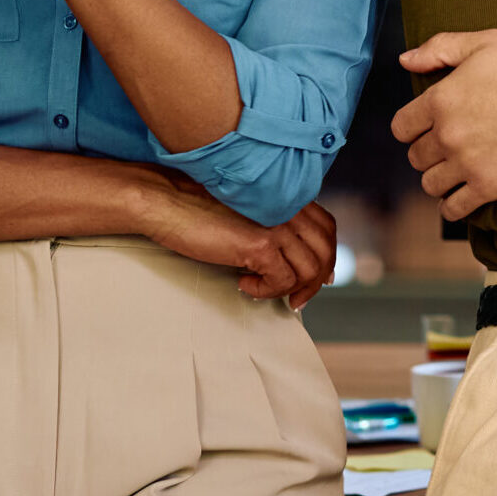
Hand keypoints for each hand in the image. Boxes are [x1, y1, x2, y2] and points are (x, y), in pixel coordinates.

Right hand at [136, 170, 337, 308]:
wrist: (169, 200)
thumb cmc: (199, 205)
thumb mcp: (247, 209)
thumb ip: (270, 220)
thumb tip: (285, 254)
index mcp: (287, 197)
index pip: (326, 227)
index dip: (326, 254)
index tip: (319, 276)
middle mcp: (289, 208)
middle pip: (325, 250)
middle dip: (314, 281)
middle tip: (296, 299)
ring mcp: (277, 225)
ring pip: (309, 270)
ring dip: (290, 289)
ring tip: (264, 290)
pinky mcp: (259, 245)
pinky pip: (282, 281)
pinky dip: (266, 290)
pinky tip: (243, 283)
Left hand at [394, 29, 496, 219]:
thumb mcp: (486, 43)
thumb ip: (441, 48)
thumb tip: (406, 59)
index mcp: (441, 100)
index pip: (401, 127)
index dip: (412, 127)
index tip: (425, 128)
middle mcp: (447, 134)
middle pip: (415, 157)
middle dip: (427, 152)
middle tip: (446, 147)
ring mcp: (466, 164)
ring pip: (431, 183)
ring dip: (439, 178)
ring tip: (454, 171)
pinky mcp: (488, 187)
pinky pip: (453, 208)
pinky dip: (452, 206)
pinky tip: (461, 196)